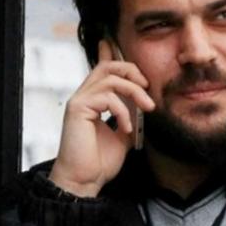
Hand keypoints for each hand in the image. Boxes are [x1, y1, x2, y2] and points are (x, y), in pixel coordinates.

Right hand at [48, 40, 154, 196]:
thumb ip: (130, 117)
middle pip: (108, 66)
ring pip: (110, 78)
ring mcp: (79, 101)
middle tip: (148, 87)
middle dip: (132, 71)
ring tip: (147, 109)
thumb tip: (143, 106)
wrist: (84, 181)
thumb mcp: (123, 136)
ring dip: (135, 92)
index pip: (102, 69)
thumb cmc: (100, 162)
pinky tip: (126, 128)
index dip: (111, 54)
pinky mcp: (77, 109)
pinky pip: (106, 97)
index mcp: (93, 100)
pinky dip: (123, 111)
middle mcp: (84, 96)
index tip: (118, 45)